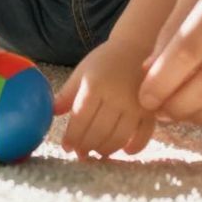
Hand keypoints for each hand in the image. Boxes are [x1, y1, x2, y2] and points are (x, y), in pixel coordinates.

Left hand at [54, 40, 154, 158]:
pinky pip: (144, 136)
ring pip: (119, 137)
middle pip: (99, 131)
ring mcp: (136, 104)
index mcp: (95, 84)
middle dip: (86, 146)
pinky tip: (124, 150)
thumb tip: (50, 113)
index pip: (80, 117)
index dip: (72, 136)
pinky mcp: (151, 111)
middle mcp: (117, 95)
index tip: (66, 147)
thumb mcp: (83, 72)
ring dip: (106, 149)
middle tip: (81, 154)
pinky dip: (134, 147)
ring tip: (97, 151)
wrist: (138, 47)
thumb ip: (67, 94)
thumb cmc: (106, 61)